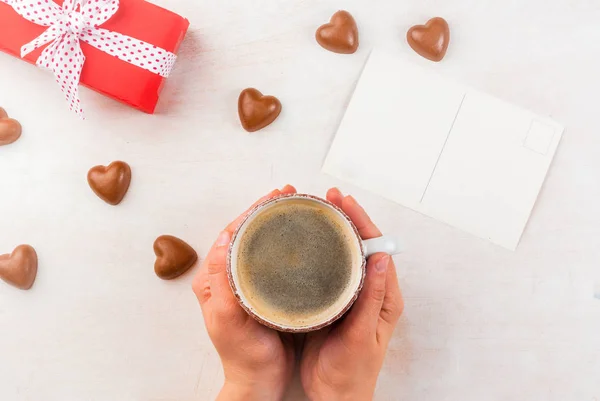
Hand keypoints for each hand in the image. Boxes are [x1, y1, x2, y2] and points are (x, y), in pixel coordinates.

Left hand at [192, 185, 297, 400]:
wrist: (259, 381)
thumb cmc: (243, 356)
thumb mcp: (228, 319)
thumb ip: (223, 281)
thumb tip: (226, 238)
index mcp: (212, 280)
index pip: (231, 234)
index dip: (251, 211)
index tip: (272, 197)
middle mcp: (226, 277)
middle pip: (245, 234)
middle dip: (265, 211)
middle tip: (288, 194)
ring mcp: (244, 284)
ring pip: (258, 244)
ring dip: (274, 223)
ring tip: (295, 206)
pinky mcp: (261, 292)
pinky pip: (269, 259)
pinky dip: (282, 243)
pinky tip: (297, 236)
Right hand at [300, 188, 403, 400]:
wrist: (335, 396)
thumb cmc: (353, 372)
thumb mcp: (363, 335)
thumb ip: (372, 297)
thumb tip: (381, 258)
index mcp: (385, 296)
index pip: (377, 249)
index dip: (363, 223)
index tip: (346, 203)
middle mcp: (371, 291)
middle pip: (362, 246)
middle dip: (349, 219)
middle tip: (330, 197)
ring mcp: (352, 296)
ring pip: (347, 255)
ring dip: (336, 231)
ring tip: (321, 210)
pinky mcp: (334, 302)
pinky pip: (332, 269)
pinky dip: (324, 251)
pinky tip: (311, 241)